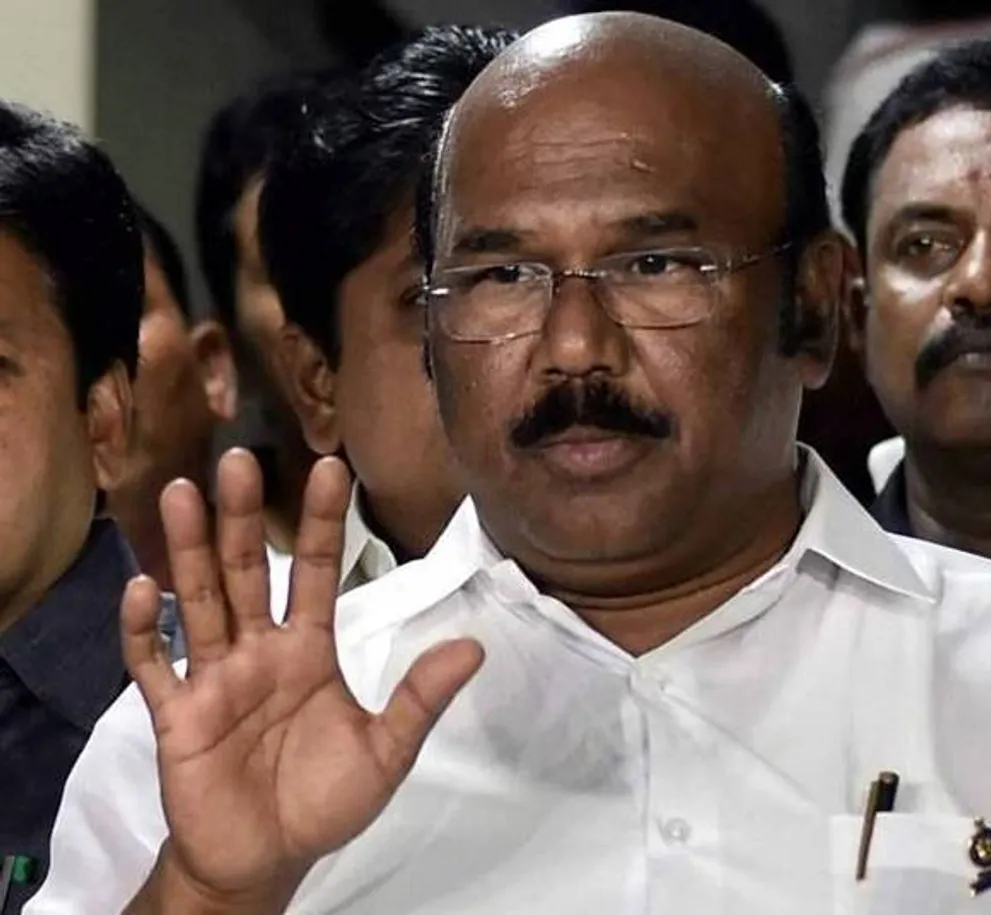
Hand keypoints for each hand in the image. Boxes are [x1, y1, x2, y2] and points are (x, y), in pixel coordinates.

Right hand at [121, 449, 482, 904]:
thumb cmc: (324, 801)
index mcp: (309, 650)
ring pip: (201, 601)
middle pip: (250, 571)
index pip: (318, 572)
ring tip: (182, 493)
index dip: (323, 523)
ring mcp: (214, 678)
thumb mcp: (386, 752)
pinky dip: (147, 630)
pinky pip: (155, 666)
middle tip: (239, 459)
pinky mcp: (176, 715)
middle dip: (245, 518)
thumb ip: (420, 699)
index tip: (330, 467)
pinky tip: (146, 590)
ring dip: (189, 550)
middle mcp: (259, 650)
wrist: (266, 860)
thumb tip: (475, 646)